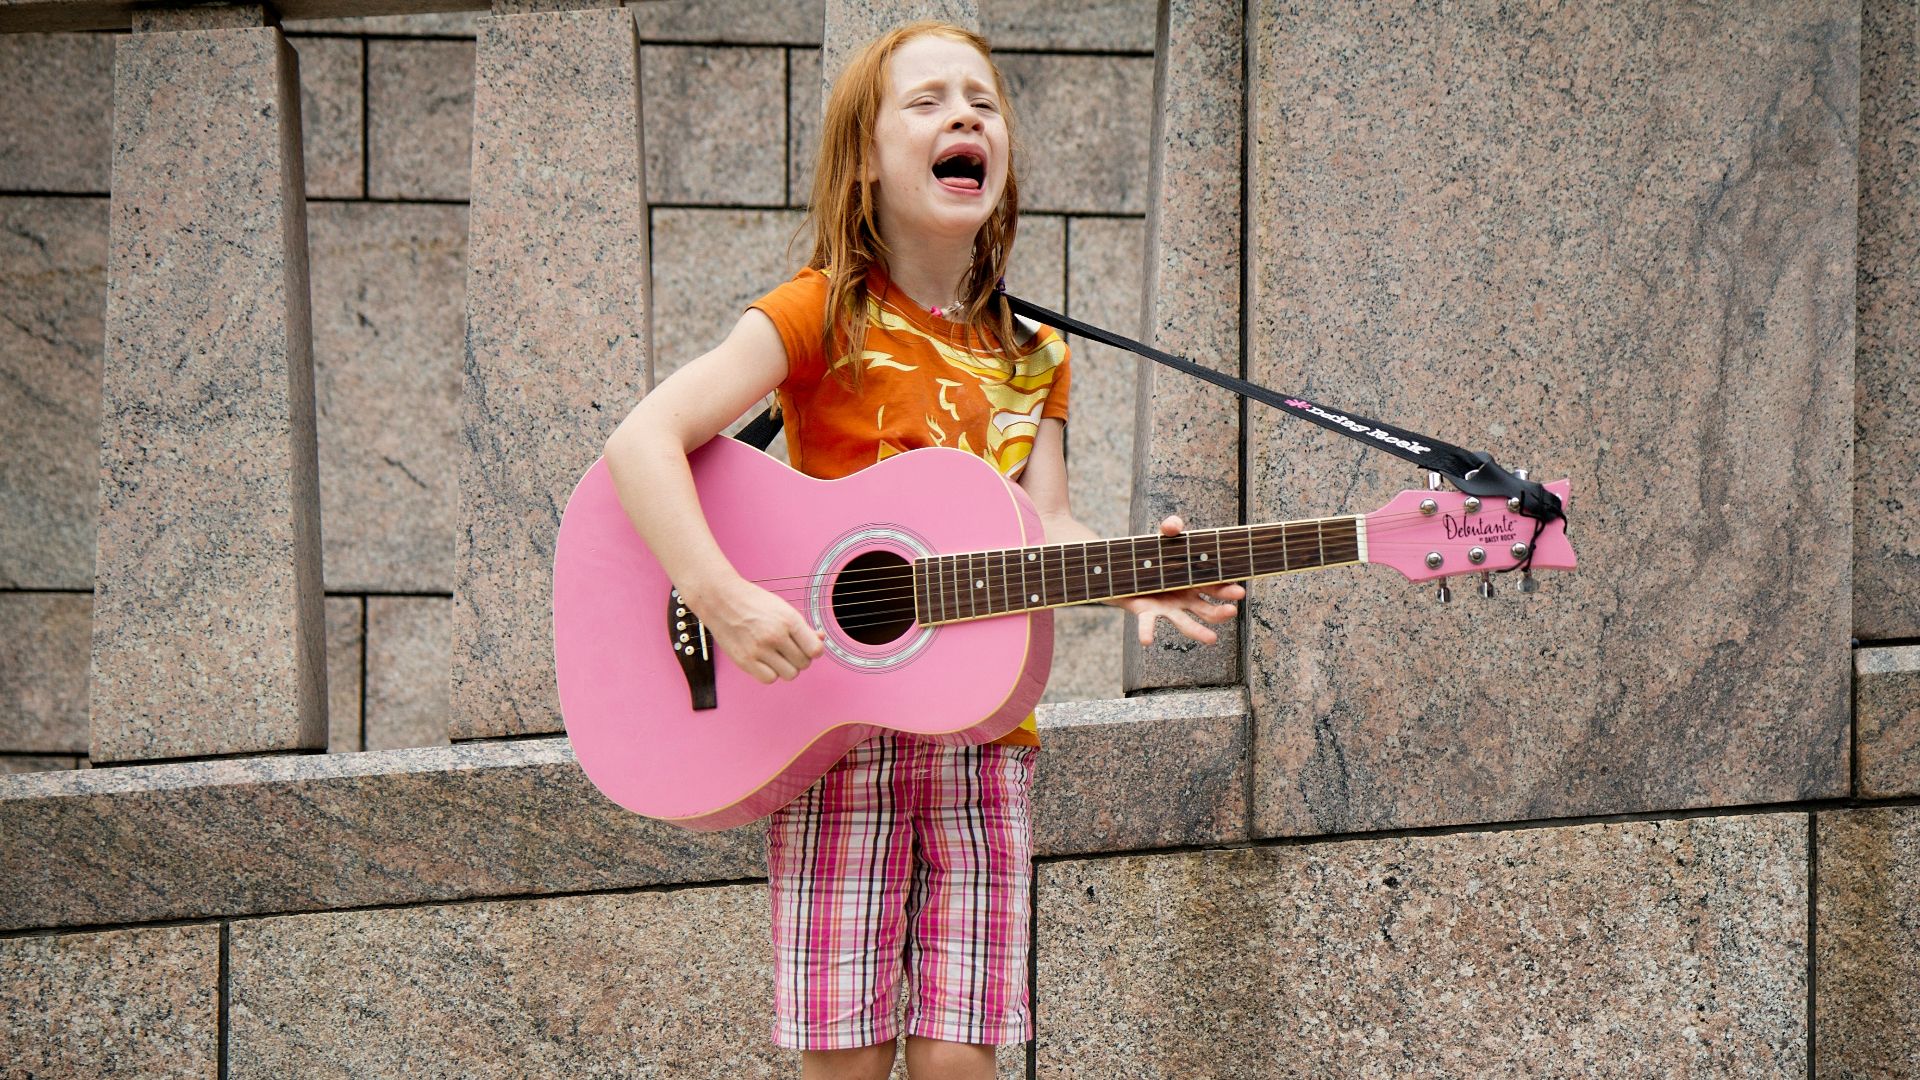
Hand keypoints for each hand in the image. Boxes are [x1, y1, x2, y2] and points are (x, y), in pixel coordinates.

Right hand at [682, 576, 825, 683]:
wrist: (721, 599)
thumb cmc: (753, 602)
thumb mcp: (782, 608)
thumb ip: (802, 627)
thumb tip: (820, 640)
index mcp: (788, 620)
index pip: (815, 650)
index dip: (814, 651)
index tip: (807, 648)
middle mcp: (775, 635)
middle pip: (804, 664)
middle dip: (799, 658)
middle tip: (788, 649)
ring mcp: (759, 649)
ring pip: (789, 674)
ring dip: (786, 668)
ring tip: (776, 656)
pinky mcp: (745, 661)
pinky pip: (769, 679)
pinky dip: (770, 673)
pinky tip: (765, 661)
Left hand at [1116, 515, 1245, 646]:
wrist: (1125, 569)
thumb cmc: (1153, 556)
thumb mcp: (1163, 540)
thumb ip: (1170, 528)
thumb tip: (1173, 524)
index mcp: (1195, 583)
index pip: (1216, 588)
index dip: (1227, 590)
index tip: (1239, 591)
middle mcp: (1185, 600)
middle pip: (1208, 609)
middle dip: (1221, 611)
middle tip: (1232, 610)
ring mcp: (1167, 609)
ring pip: (1186, 624)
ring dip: (1198, 632)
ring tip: (1211, 639)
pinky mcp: (1146, 611)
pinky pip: (1146, 624)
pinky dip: (1146, 632)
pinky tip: (1147, 641)